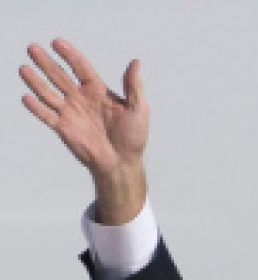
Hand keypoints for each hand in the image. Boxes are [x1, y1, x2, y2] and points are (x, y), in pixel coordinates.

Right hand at [20, 39, 147, 223]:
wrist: (122, 163)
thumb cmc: (133, 137)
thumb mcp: (138, 109)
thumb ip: (133, 86)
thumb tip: (136, 62)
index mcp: (98, 91)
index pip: (81, 68)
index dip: (70, 55)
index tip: (57, 42)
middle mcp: (81, 99)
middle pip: (60, 76)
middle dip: (46, 62)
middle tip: (32, 48)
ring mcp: (71, 113)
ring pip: (49, 93)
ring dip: (36, 81)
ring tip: (23, 68)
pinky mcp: (64, 128)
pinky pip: (47, 116)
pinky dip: (36, 108)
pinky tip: (26, 97)